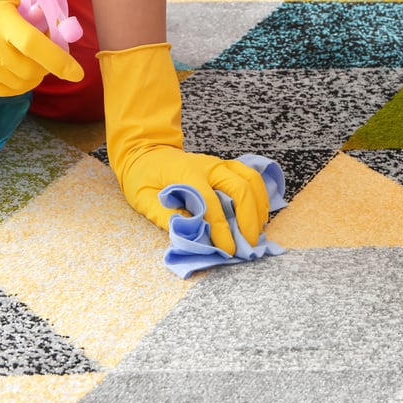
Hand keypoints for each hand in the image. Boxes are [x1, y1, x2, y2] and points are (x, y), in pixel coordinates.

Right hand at [0, 0, 83, 95]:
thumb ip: (41, 11)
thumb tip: (65, 31)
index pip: (32, 45)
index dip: (57, 61)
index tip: (77, 74)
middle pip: (26, 70)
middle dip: (45, 69)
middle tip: (45, 58)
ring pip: (16, 85)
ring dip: (31, 78)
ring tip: (27, 61)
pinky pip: (0, 90)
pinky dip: (14, 84)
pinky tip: (13, 69)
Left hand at [99, 43, 269, 255]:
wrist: (145, 152)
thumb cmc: (143, 177)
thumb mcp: (143, 198)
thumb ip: (163, 215)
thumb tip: (189, 231)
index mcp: (186, 174)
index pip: (212, 205)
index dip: (222, 230)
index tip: (228, 250)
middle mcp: (208, 166)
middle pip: (239, 189)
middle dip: (249, 219)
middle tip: (249, 244)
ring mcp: (219, 164)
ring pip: (251, 179)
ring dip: (259, 206)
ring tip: (258, 231)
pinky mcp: (225, 166)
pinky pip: (251, 176)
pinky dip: (260, 194)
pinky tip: (259, 213)